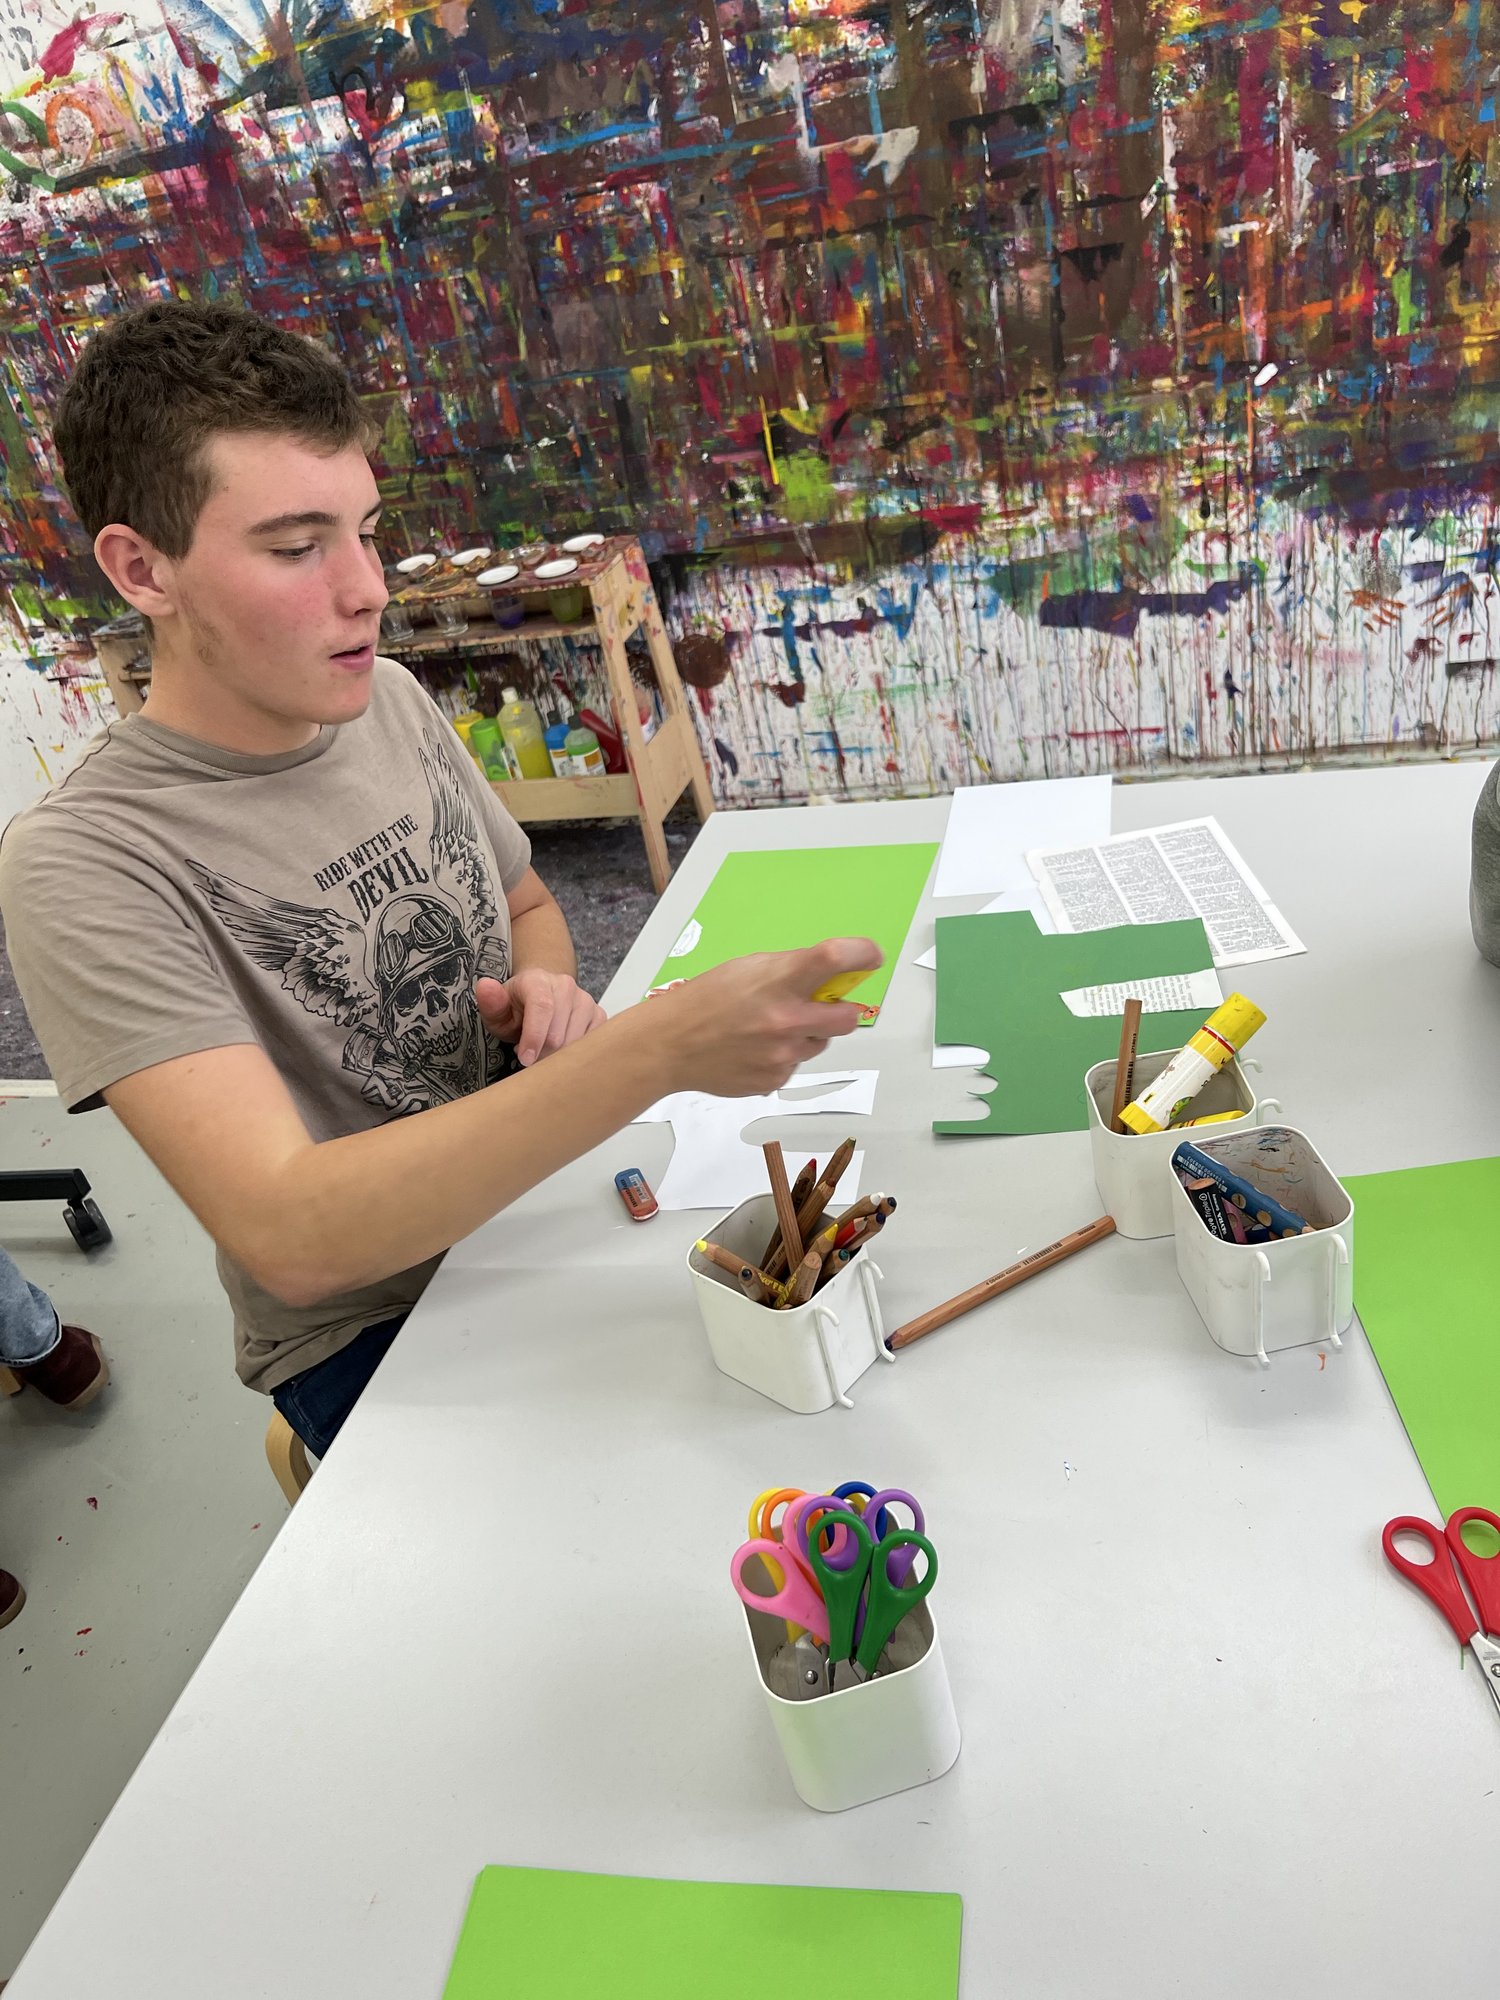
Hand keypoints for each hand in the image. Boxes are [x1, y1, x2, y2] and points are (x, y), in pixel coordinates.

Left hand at [475, 970, 607, 1066]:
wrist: (541, 994)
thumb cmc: (517, 1007)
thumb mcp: (497, 1009)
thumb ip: (490, 1003)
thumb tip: (486, 986)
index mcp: (538, 980)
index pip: (542, 1007)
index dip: (534, 1037)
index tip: (525, 1060)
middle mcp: (566, 986)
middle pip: (559, 1033)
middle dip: (542, 1054)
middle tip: (528, 1056)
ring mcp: (585, 1000)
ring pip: (576, 1043)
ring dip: (557, 1056)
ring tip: (542, 1049)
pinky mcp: (598, 1014)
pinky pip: (591, 1044)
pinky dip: (574, 1054)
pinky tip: (561, 1048)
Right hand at [654, 936, 882, 1096]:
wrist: (669, 1045)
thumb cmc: (705, 1000)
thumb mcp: (747, 967)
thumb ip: (790, 970)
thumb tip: (827, 977)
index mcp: (779, 981)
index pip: (835, 959)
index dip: (862, 954)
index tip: (870, 957)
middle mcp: (787, 1020)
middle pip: (848, 1017)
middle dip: (840, 1011)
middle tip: (821, 1006)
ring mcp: (783, 1055)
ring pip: (819, 1044)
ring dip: (806, 1035)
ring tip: (768, 1029)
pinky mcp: (775, 1080)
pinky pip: (795, 1065)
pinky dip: (783, 1056)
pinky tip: (754, 1049)